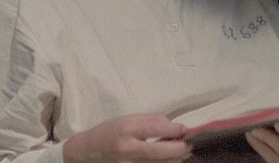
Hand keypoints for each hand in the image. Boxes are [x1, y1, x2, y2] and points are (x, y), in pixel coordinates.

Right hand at [63, 113, 190, 162]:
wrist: (89, 152)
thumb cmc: (111, 132)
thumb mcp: (129, 119)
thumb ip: (153, 121)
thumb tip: (176, 127)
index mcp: (127, 130)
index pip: (156, 129)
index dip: (175, 130)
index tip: (184, 129)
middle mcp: (128, 150)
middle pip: (161, 152)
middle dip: (180, 148)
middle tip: (188, 143)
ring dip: (176, 159)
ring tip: (180, 151)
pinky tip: (168, 159)